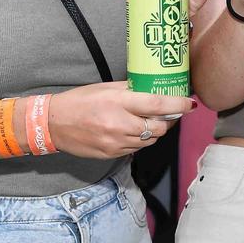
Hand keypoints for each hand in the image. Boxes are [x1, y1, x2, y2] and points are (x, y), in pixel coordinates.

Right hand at [47, 82, 194, 158]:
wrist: (53, 124)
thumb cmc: (80, 101)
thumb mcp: (106, 88)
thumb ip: (130, 89)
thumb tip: (153, 89)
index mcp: (119, 103)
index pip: (157, 104)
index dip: (178, 105)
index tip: (190, 104)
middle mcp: (119, 124)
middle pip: (158, 127)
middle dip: (168, 121)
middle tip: (169, 113)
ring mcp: (115, 142)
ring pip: (149, 140)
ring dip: (154, 131)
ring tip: (149, 121)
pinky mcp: (111, 154)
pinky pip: (136, 149)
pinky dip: (140, 141)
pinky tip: (133, 131)